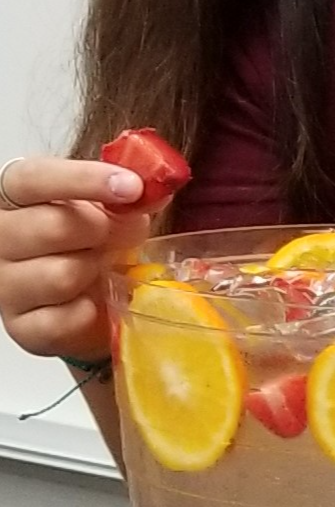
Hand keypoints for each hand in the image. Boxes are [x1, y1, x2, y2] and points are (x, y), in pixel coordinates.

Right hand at [0, 156, 148, 359]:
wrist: (99, 300)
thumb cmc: (98, 245)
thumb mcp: (113, 211)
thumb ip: (126, 196)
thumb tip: (148, 191)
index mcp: (15, 199)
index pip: (31, 179)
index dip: (82, 179)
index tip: (131, 187)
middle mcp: (0, 238)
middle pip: (52, 226)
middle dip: (98, 232)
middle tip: (109, 239)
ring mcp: (5, 285)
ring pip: (60, 275)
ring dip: (94, 273)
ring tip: (97, 272)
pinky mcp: (23, 327)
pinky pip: (66, 318)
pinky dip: (91, 311)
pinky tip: (91, 302)